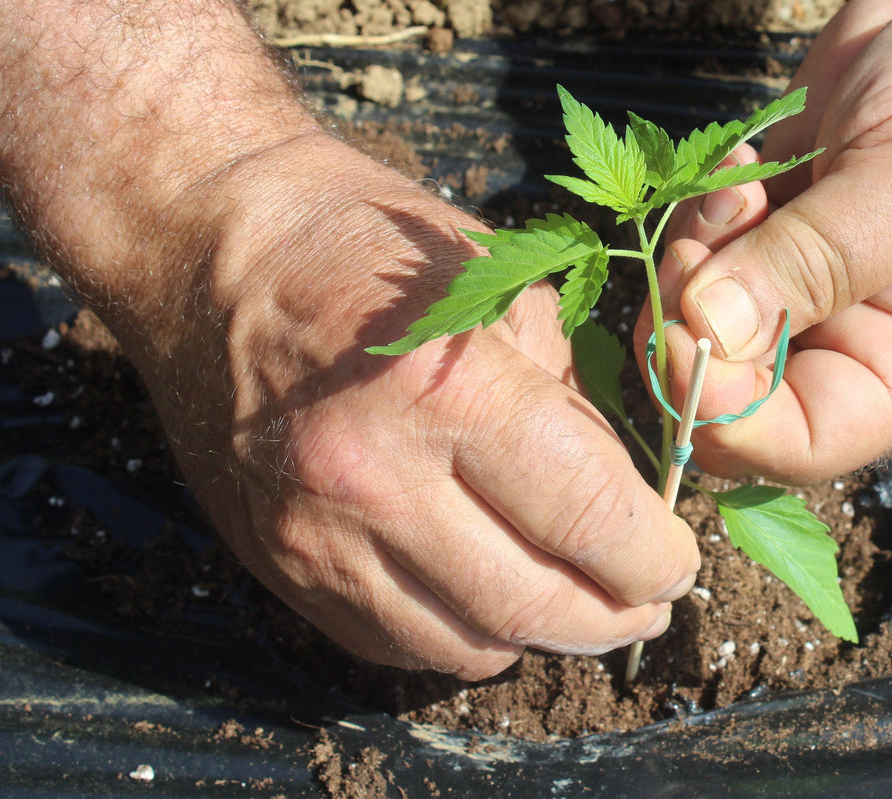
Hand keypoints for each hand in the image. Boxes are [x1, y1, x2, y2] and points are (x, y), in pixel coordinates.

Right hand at [155, 136, 698, 678]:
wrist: (211, 248)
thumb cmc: (369, 246)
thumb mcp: (504, 287)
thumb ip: (573, 402)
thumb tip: (628, 499)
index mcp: (450, 390)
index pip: (589, 518)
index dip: (655, 557)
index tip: (680, 560)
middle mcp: (377, 479)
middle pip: (535, 604)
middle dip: (616, 618)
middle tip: (649, 602)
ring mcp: (318, 535)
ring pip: (468, 646)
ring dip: (545, 637)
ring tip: (580, 602)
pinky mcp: (279, 564)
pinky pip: (395, 645)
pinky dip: (462, 635)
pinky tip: (490, 594)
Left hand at [640, 0, 891, 482]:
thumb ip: (813, 261)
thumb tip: (708, 333)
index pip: (809, 442)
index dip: (731, 417)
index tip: (683, 340)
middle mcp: (858, 339)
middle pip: (738, 393)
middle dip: (696, 327)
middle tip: (697, 247)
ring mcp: (807, 287)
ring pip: (704, 323)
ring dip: (696, 258)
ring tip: (738, 186)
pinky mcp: (771, 234)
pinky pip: (702, 258)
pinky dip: (699, 219)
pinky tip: (741, 166)